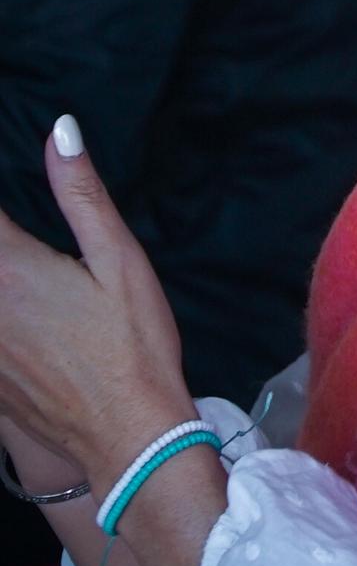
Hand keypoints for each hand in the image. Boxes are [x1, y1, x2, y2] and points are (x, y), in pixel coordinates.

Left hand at [0, 116, 190, 480]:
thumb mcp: (120, 260)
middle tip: (28, 257)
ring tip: (26, 281)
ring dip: (0, 272)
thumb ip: (81, 193)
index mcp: (10, 266)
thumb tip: (60, 130)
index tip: (12, 200)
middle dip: (1, 242)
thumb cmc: (133, 344)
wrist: (128, 436)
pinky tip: (18, 312)